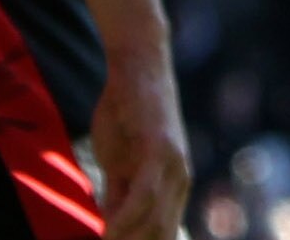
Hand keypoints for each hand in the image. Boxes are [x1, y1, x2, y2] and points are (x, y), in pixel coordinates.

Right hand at [91, 46, 191, 239]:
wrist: (136, 66)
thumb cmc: (124, 114)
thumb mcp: (117, 163)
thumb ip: (117, 194)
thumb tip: (112, 227)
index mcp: (174, 186)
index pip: (162, 233)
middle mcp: (180, 180)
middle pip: (161, 234)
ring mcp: (174, 165)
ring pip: (154, 221)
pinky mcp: (161, 150)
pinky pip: (146, 195)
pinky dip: (127, 218)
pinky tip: (108, 233)